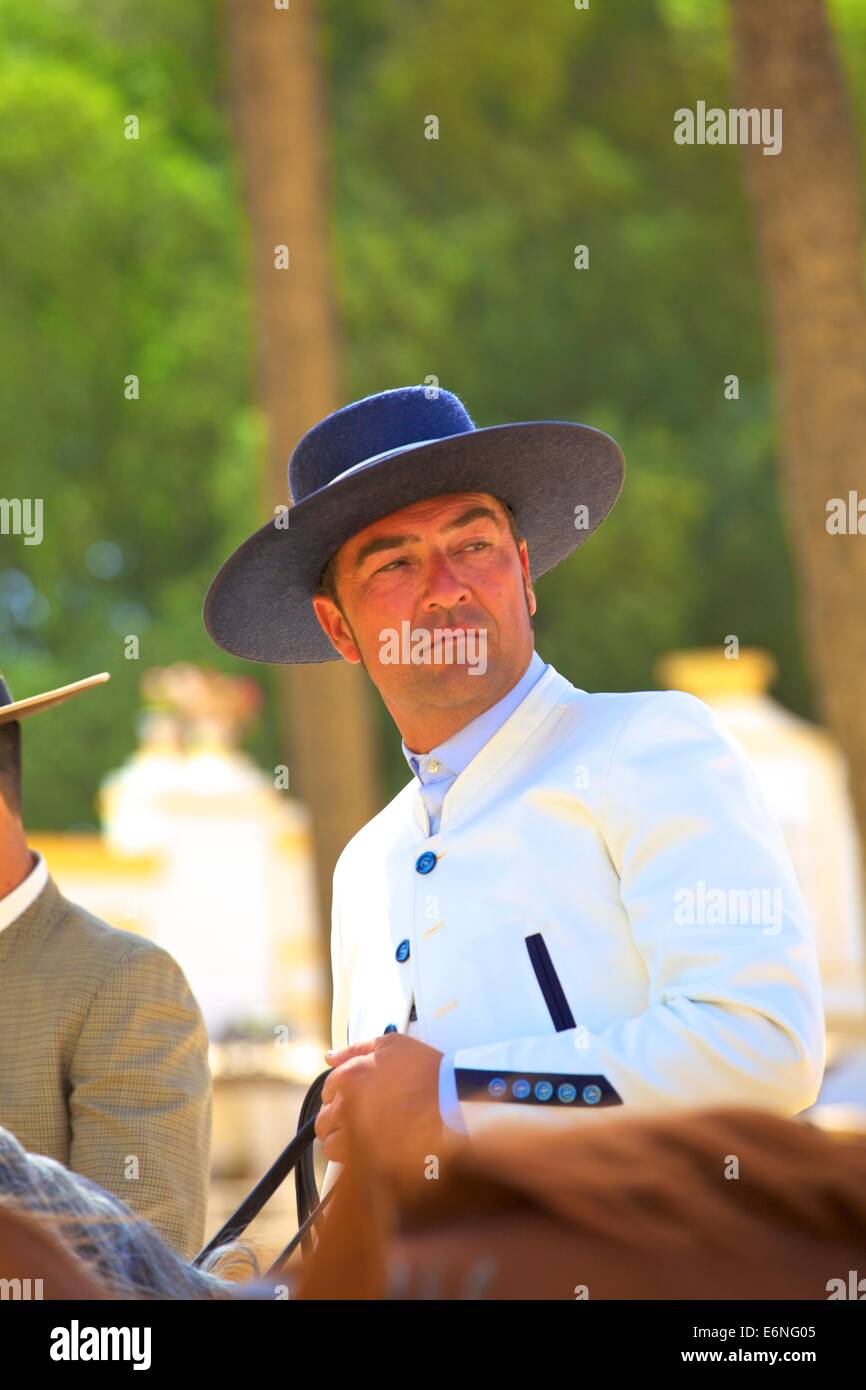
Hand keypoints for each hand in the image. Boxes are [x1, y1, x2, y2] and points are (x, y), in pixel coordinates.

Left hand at [315, 1033, 445, 1171]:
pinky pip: (345, 1164)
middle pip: (324, 1119)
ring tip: (363, 1137)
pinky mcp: (368, 1157)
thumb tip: (331, 1057)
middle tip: (359, 1119)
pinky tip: (370, 1150)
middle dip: (337, 1119)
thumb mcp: (393, 1044)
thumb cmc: (428, 1072)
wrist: (453, 1102)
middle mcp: (347, 1106)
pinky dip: (353, 1159)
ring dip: (341, 1141)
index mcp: (349, 1076)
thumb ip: (357, 1048)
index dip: (343, 1093)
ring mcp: (356, 1134)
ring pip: (330, 1144)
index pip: (328, 1089)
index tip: (357, 1098)